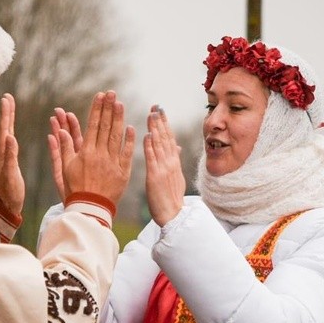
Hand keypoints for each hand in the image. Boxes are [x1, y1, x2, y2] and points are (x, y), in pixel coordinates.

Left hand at [0, 93, 24, 215]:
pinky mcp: (7, 162)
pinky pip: (8, 142)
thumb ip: (11, 156)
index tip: (7, 98)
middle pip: (5, 128)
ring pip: (6, 134)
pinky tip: (11, 132)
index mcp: (2, 154)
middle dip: (7, 112)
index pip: (5, 129)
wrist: (5, 207)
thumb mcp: (11, 175)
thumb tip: (10, 137)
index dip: (7, 114)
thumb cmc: (9, 193)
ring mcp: (3, 158)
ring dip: (8, 120)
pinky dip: (10, 132)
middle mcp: (1, 153)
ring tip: (9, 108)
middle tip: (8, 97)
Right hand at [48, 91, 134, 205]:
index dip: (96, 109)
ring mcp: (113, 163)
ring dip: (118, 119)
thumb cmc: (74, 189)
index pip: (92, 125)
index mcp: (86, 152)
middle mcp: (100, 155)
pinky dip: (129, 140)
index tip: (100, 95)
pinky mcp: (123, 173)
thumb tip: (58, 131)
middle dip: (108, 108)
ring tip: (119, 103)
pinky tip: (130, 127)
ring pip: (116, 136)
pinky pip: (127, 154)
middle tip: (112, 93)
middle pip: (105, 127)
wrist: (89, 209)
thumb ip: (63, 148)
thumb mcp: (64, 169)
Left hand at [144, 104, 185, 224]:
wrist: (173, 215)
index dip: (165, 123)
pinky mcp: (155, 176)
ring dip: (155, 128)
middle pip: (165, 137)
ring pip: (159, 144)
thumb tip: (176, 146)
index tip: (160, 110)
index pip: (169, 138)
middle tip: (156, 106)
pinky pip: (152, 159)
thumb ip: (175, 160)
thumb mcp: (176, 177)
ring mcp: (163, 168)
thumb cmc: (171, 198)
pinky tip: (147, 135)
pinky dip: (149, 146)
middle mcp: (170, 162)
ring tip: (151, 114)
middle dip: (160, 121)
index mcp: (173, 162)